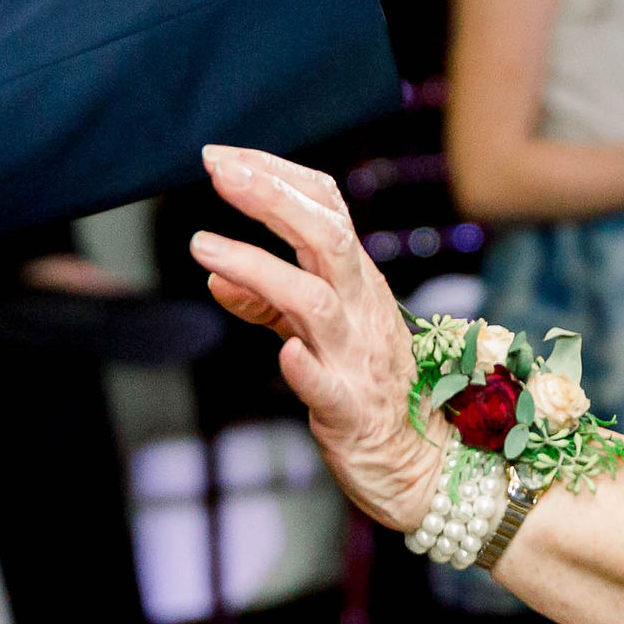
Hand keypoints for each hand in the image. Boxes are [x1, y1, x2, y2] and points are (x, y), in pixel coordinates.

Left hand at [190, 147, 446, 532]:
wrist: (420, 465)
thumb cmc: (367, 391)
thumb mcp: (316, 334)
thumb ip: (267, 302)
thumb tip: (214, 274)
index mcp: (358, 282)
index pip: (326, 208)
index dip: (277, 176)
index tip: (226, 158)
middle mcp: (362, 309)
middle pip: (325, 237)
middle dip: (271, 199)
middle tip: (218, 172)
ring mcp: (357, 358)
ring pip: (314, 301)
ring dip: (259, 268)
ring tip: (202, 247)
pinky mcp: (350, 411)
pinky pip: (326, 386)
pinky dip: (303, 366)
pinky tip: (283, 354)